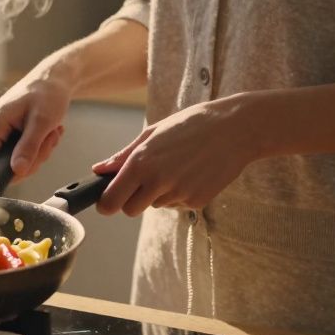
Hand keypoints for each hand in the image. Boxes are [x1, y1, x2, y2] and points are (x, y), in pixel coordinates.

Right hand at [0, 72, 71, 178]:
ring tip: (49, 133)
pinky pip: (16, 156)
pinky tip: (45, 135)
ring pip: (12, 163)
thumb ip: (29, 147)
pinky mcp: (2, 136)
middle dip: (31, 159)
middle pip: (3, 166)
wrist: (51, 81)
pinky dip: (35, 150)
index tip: (31, 163)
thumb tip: (17, 171)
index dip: (7, 172)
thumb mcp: (42, 122)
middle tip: (48, 140)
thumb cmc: (47, 94)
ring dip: (37, 154)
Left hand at [93, 96, 261, 216]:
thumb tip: (99, 169)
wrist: (235, 129)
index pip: (111, 201)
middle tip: (143, 182)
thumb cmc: (191, 124)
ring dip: (159, 193)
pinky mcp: (197, 201)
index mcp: (141, 163)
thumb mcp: (153, 133)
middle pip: (130, 210)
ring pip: (156, 205)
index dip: (106, 203)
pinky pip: (178, 204)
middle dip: (132, 200)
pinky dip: (181, 192)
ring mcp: (179, 194)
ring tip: (177, 166)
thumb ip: (123, 155)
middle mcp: (158, 181)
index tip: (108, 201)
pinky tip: (193, 172)